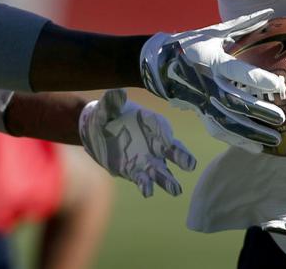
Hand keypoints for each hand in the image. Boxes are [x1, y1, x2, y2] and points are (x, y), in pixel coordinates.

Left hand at [79, 89, 195, 196]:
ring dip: (168, 180)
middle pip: (173, 153)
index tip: (174, 145)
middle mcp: (155, 144)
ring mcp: (147, 159)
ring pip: (162, 171)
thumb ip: (112, 102)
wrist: (95, 131)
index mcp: (153, 125)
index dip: (171, 139)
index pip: (166, 132)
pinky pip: (143, 180)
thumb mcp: (106, 107)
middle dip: (182, 158)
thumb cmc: (106, 115)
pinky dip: (146, 185)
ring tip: (176, 191)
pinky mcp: (135, 172)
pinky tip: (147, 192)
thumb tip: (117, 93)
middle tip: (190, 166)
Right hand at [140, 9, 285, 153]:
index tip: (278, 84)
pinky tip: (258, 148)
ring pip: (228, 121)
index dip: (257, 78)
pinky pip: (219, 130)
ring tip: (276, 139)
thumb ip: (244, 24)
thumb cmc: (193, 43)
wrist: (160, 63)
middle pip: (235, 101)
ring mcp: (203, 100)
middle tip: (281, 117)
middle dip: (258, 111)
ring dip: (252, 132)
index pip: (237, 71)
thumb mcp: (215, 31)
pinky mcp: (201, 112)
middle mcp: (208, 83)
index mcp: (213, 61)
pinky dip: (238, 140)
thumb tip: (270, 11)